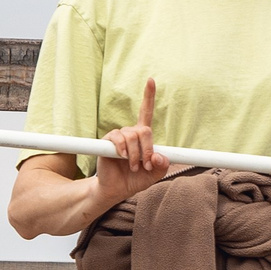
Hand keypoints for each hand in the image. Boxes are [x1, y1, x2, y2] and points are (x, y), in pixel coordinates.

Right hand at [101, 79, 171, 200]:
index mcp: (142, 137)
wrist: (117, 189)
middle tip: (147, 165)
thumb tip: (159, 156)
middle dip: (148, 149)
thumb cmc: (136, 179)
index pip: (146, 112)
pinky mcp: (108, 142)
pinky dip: (123, 149)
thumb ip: (162, 166)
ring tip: (134, 167)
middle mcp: (130, 133)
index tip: (150, 80)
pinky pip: (117, 138)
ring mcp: (119, 136)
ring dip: (135, 155)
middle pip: (144, 130)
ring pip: (132, 136)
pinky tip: (122, 158)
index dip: (148, 96)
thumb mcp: (155, 174)